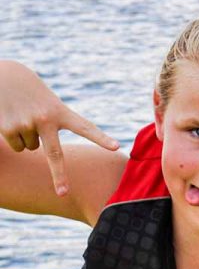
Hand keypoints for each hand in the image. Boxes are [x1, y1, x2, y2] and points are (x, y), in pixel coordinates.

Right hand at [0, 60, 118, 194]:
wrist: (2, 75)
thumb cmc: (31, 91)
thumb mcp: (48, 103)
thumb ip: (54, 123)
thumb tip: (38, 149)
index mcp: (60, 112)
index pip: (85, 128)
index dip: (101, 138)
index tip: (116, 147)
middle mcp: (45, 119)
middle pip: (55, 155)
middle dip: (59, 176)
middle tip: (64, 193)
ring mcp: (26, 124)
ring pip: (31, 149)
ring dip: (27, 137)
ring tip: (23, 116)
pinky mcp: (8, 128)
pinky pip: (17, 146)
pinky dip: (13, 137)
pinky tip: (10, 118)